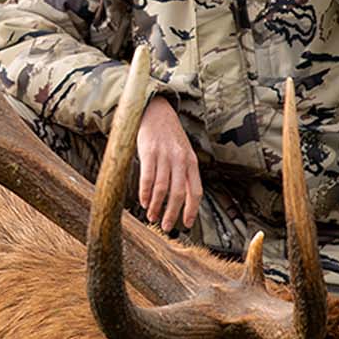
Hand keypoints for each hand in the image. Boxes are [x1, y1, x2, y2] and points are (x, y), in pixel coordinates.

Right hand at [136, 97, 202, 232]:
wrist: (156, 111)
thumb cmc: (170, 136)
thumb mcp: (184, 153)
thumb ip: (184, 174)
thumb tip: (183, 201)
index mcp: (192, 162)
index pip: (195, 191)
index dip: (191, 210)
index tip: (186, 224)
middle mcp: (180, 160)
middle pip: (178, 194)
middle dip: (171, 214)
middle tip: (166, 226)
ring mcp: (165, 156)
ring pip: (162, 188)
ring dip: (156, 206)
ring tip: (151, 216)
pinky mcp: (149, 152)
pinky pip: (147, 178)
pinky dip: (144, 193)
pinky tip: (143, 202)